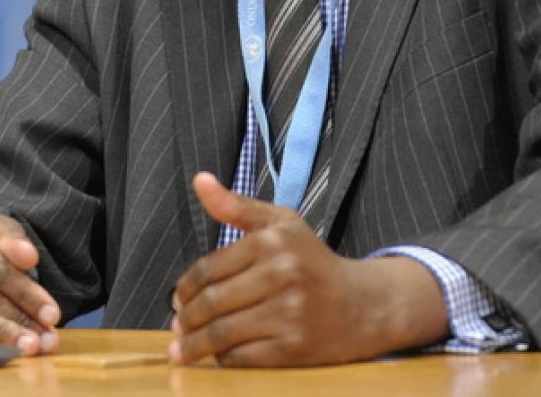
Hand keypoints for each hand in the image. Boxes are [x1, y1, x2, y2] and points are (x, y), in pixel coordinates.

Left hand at [168, 172, 448, 366]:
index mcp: (272, 242)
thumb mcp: (281, 223)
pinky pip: (244, 358)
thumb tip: (199, 180)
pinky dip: (224, 360)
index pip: (209, 268)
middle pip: (212, 303)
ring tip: (182, 349)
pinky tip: (217, 358)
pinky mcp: (295, 347)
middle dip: (186, 319)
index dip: (185, 287)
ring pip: (223, 333)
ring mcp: (289, 313)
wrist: (363, 305)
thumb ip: (236, 206)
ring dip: (195, 345)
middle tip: (178, 327)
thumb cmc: (313, 261)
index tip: (178, 299)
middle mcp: (281, 274)